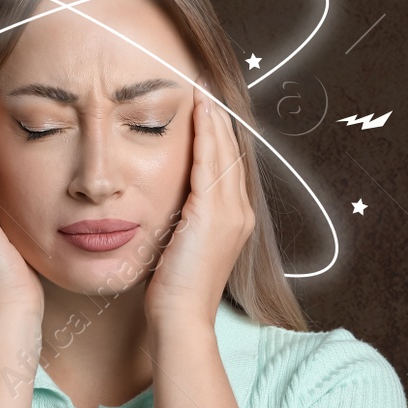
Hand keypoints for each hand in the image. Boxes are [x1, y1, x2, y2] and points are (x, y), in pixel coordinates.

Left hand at [144, 83, 254, 328]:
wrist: (180, 319)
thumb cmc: (172, 293)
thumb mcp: (178, 248)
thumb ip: (180, 222)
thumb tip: (166, 207)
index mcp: (234, 221)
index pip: (229, 166)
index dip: (219, 136)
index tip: (205, 109)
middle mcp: (240, 213)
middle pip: (233, 153)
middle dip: (219, 119)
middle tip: (206, 87)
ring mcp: (231, 213)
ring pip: (225, 151)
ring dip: (213, 118)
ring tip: (203, 90)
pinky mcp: (213, 213)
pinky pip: (211, 161)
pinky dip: (206, 133)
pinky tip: (197, 110)